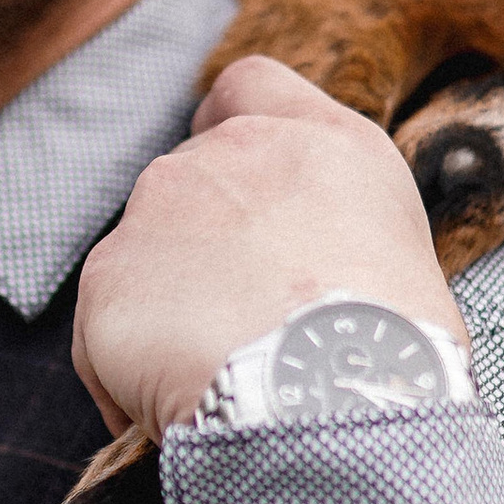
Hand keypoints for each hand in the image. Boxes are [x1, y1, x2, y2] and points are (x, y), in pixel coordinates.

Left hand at [73, 57, 464, 438]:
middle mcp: (228, 154)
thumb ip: (336, 227)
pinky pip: (102, 330)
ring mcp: (157, 209)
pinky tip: (165, 416)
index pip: (247, 87)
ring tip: (207, 385)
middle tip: (235, 326)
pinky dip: (122, 373)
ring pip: (141, 259)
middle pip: (187, 182)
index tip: (230, 179)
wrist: (332, 395)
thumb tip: (306, 273)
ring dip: (163, 313)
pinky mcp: (107, 276)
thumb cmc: (392, 343)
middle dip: (198, 247)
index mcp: (317, 140)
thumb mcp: (401, 253)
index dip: (227, 126)